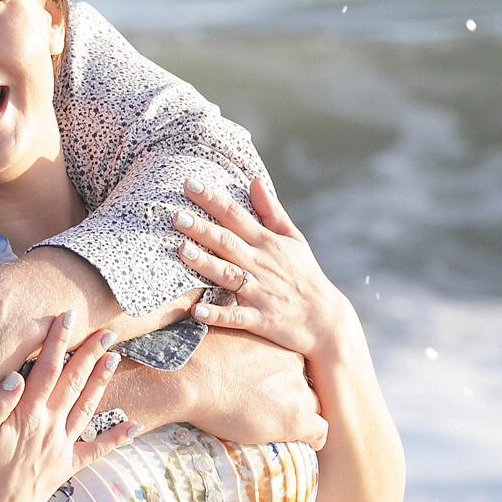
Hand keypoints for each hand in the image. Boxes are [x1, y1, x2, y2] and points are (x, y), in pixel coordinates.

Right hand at [0, 314, 138, 501]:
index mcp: (28, 414)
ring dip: (102, 382)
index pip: (47, 369)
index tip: (68, 317)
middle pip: (74, 382)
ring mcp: (62, 446)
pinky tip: (135, 426)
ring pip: (88, 407)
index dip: (58, 341)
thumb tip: (17, 375)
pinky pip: (97, 450)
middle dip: (90, 354)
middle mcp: (50, 426)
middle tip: (107, 332)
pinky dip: (117, 438)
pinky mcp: (67, 466)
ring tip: (116, 359)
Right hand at [172, 330, 327, 449]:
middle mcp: (294, 366)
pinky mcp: (296, 419)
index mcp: (277, 346)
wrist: (193, 376)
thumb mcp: (220, 343)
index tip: (267, 391)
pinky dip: (314, 439)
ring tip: (285, 429)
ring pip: (313, 407)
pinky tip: (305, 444)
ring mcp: (298, 393)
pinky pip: (320, 431)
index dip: (281, 381)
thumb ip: (231, 350)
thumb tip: (216, 354)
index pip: (292, 366)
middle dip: (293, 398)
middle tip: (274, 411)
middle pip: (304, 386)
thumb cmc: (196, 359)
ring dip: (302, 418)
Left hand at [174, 175, 350, 363]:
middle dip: (202, 228)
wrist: (325, 320)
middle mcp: (262, 264)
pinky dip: (217, 314)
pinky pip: (236, 316)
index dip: (213, 199)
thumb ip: (271, 211)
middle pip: (227, 242)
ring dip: (205, 263)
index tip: (189, 183)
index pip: (236, 215)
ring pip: (228, 275)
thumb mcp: (294, 239)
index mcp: (267, 243)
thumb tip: (254, 180)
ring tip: (181, 250)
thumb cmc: (304, 275)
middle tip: (176, 215)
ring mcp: (261, 292)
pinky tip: (196, 311)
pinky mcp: (261, 319)